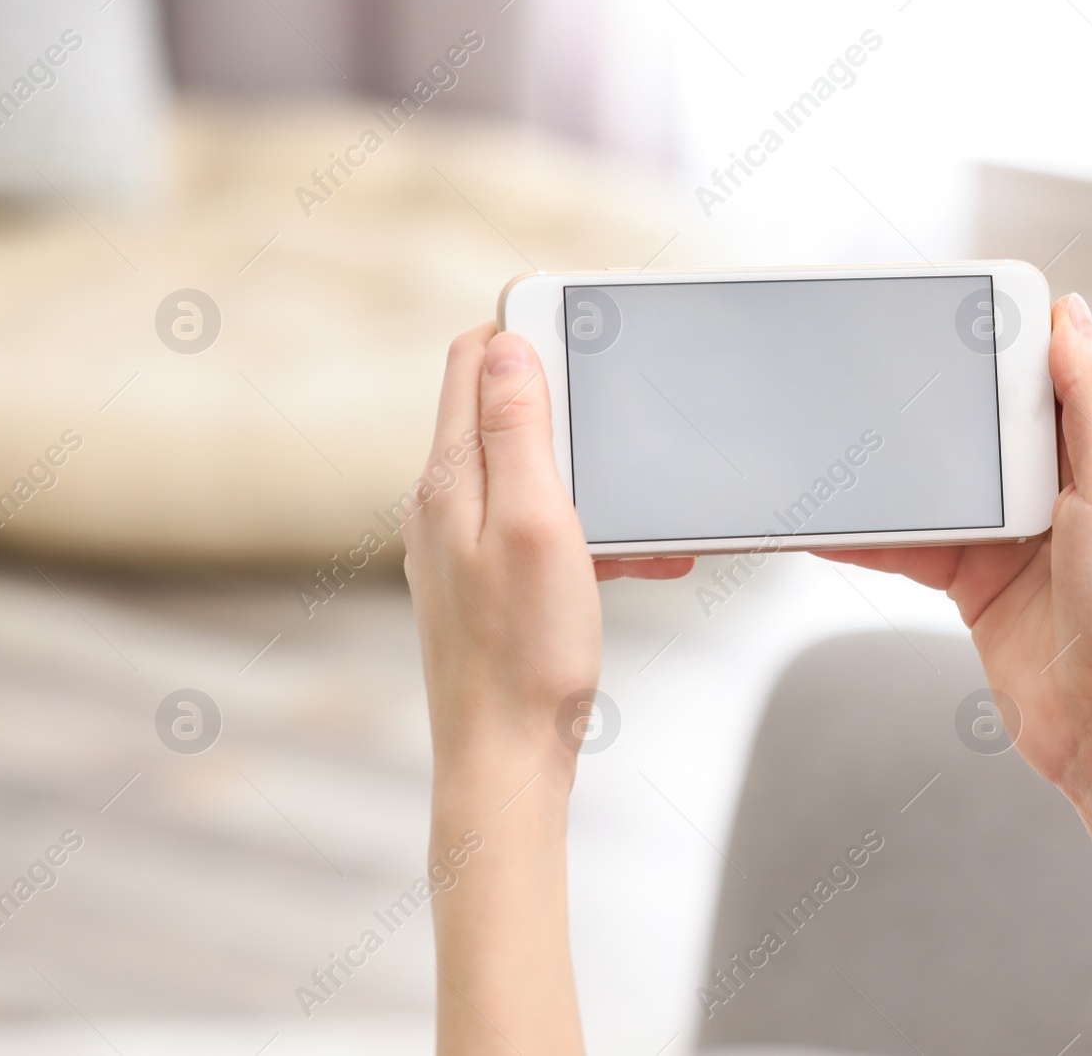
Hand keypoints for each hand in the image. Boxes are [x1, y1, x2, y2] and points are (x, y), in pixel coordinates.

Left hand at [402, 323, 691, 1055]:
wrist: (506, 758)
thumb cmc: (525, 650)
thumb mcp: (534, 522)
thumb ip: (517, 428)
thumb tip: (507, 342)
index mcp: (447, 477)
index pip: (470, 358)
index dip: (527, 334)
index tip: (588, 342)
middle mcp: (443, 503)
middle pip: (505, 413)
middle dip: (575, 414)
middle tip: (628, 438)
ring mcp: (463, 544)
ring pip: (534, 475)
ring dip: (594, 483)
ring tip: (647, 527)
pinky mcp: (490, 582)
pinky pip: (544, 530)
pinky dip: (590, 534)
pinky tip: (636, 564)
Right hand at [818, 294, 1091, 922]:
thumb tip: (1070, 314)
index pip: (1038, 378)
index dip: (995, 345)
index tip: (944, 311)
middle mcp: (1055, 491)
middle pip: (976, 428)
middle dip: (927, 405)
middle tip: (869, 374)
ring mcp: (1010, 540)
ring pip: (935, 485)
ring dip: (889, 473)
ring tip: (837, 444)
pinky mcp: (974, 587)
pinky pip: (911, 546)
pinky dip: (870, 534)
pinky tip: (833, 522)